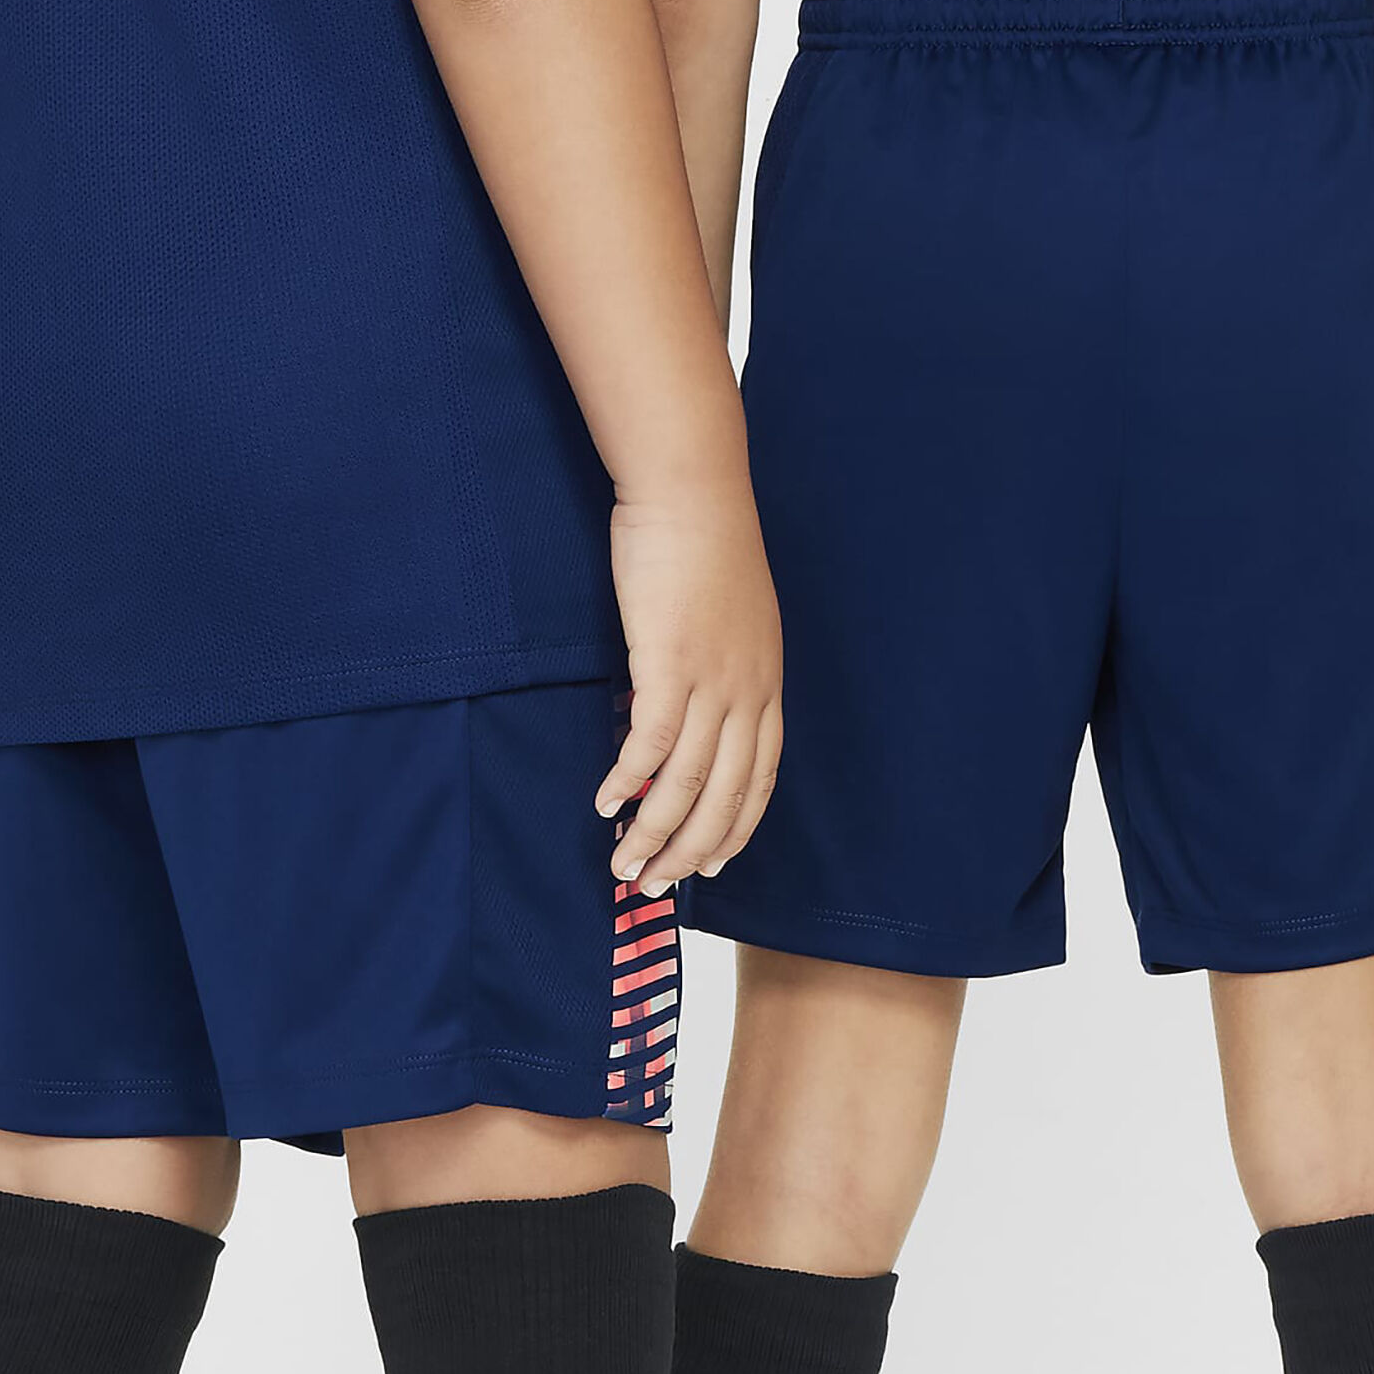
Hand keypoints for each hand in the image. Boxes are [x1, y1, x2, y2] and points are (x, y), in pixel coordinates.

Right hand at [599, 481, 782, 892]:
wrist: (693, 488)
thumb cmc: (704, 542)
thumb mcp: (730, 615)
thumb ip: (719, 665)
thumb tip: (690, 700)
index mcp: (766, 683)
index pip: (760, 779)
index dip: (736, 828)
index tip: (712, 864)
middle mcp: (748, 692)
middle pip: (726, 796)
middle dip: (691, 852)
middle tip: (657, 886)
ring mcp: (712, 681)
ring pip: (687, 783)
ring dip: (653, 834)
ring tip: (624, 866)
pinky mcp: (669, 665)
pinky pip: (651, 745)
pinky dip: (629, 783)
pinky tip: (606, 805)